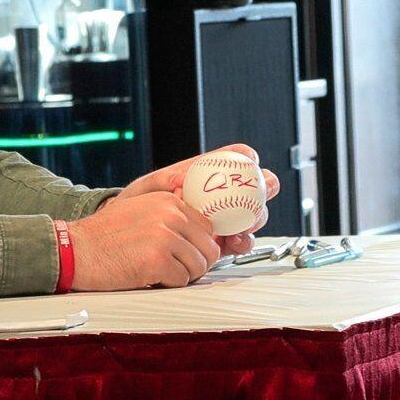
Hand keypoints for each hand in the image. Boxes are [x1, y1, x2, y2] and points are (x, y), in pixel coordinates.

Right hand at [68, 191, 221, 289]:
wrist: (76, 249)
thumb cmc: (104, 235)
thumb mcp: (140, 208)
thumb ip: (170, 214)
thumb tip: (201, 233)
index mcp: (169, 201)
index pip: (207, 229)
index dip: (198, 247)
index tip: (185, 255)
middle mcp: (170, 215)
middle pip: (208, 249)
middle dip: (195, 264)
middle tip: (175, 269)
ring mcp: (164, 237)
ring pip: (198, 267)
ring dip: (182, 275)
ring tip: (159, 272)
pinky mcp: (157, 261)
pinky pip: (181, 281)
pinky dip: (168, 284)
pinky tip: (149, 277)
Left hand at [117, 143, 282, 255]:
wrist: (135, 240)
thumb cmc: (139, 208)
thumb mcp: (145, 190)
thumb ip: (161, 181)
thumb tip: (180, 179)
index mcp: (208, 173)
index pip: (238, 157)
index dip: (249, 158)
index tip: (250, 163)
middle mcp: (223, 194)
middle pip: (258, 185)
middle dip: (264, 190)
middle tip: (252, 199)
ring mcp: (227, 218)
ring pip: (255, 215)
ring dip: (255, 219)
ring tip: (241, 226)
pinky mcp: (224, 242)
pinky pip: (242, 241)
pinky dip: (243, 242)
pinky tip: (235, 242)